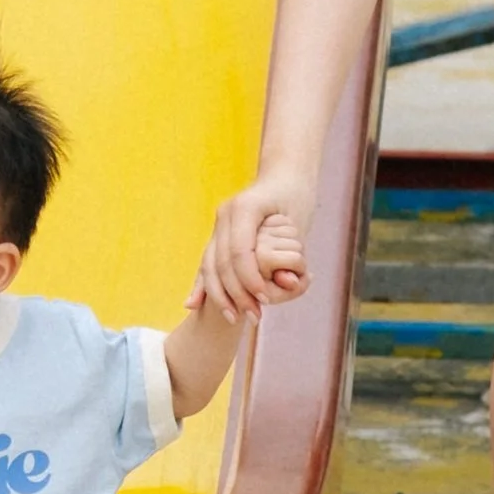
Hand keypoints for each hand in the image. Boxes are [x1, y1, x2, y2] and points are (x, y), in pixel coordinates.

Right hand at [199, 171, 316, 321]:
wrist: (284, 176)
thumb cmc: (295, 198)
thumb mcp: (298, 226)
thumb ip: (291, 255)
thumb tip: (289, 283)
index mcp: (243, 207)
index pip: (240, 252)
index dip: (250, 279)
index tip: (266, 300)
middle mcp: (225, 214)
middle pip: (222, 261)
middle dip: (236, 293)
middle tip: (254, 317)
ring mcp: (218, 222)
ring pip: (210, 264)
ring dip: (219, 294)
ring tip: (234, 317)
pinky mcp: (217, 232)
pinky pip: (207, 261)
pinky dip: (203, 284)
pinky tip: (195, 304)